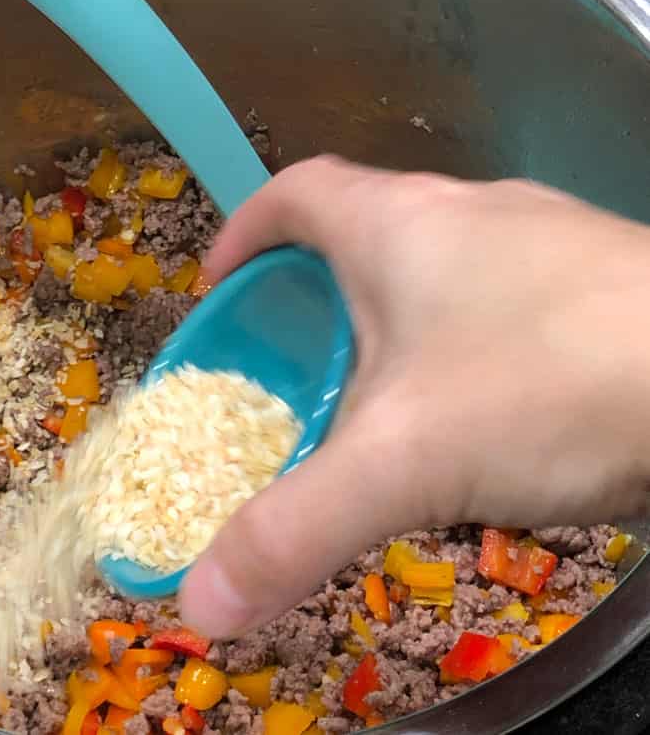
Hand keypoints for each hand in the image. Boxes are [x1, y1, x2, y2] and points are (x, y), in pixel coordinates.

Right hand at [179, 156, 649, 636]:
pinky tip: (490, 412)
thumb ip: (294, 530)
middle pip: (364, 229)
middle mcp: (466, 211)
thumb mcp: (402, 464)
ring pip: (439, 266)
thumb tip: (200, 607)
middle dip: (316, 292)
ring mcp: (544, 240)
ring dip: (397, 319)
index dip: (245, 233)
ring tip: (384, 398)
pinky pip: (504, 299)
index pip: (294, 192)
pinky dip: (468, 342)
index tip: (220, 291)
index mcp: (396, 223)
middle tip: (296, 365)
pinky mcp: (600, 283)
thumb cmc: (544, 386)